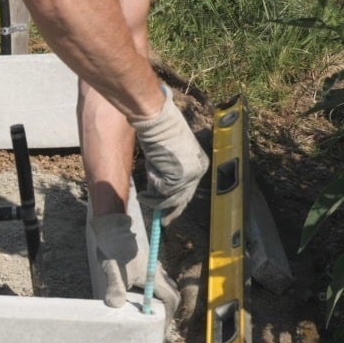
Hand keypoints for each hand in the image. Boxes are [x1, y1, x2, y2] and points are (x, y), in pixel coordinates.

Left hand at [88, 208, 180, 319]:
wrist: (113, 228)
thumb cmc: (114, 248)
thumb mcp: (112, 269)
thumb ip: (115, 287)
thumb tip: (115, 305)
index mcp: (154, 276)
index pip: (170, 300)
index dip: (167, 316)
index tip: (160, 328)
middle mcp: (158, 273)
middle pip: (172, 295)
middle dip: (167, 312)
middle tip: (156, 325)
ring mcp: (154, 268)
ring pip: (166, 288)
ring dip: (162, 302)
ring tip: (151, 315)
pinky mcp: (147, 266)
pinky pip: (158, 282)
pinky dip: (155, 294)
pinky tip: (142, 298)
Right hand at [129, 86, 208, 223]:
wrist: (158, 121)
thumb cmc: (161, 132)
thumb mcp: (170, 156)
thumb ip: (169, 173)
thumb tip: (158, 193)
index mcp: (200, 164)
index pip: (190, 189)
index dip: (178, 203)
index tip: (169, 212)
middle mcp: (198, 171)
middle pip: (184, 198)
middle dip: (170, 211)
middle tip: (162, 222)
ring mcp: (188, 175)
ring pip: (170, 198)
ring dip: (154, 200)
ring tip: (143, 197)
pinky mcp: (176, 177)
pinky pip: (160, 191)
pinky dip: (151, 188)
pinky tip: (146, 181)